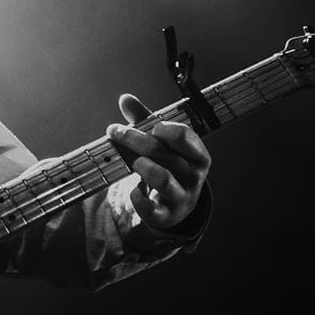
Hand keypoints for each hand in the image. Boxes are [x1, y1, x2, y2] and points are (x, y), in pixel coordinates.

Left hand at [106, 93, 210, 229]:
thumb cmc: (169, 165)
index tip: (148, 125)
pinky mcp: (166, 216)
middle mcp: (194, 176)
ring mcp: (181, 197)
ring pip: (162, 180)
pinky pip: (151, 208)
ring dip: (143, 167)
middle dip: (136, 139)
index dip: (164, 128)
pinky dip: (138, 198)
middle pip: (164, 154)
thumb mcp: (162, 144)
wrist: (176, 205)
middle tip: (115, 131)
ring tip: (132, 161)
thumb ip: (145, 121)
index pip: (185, 136)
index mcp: (198, 155)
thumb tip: (125, 98)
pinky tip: (133, 189)